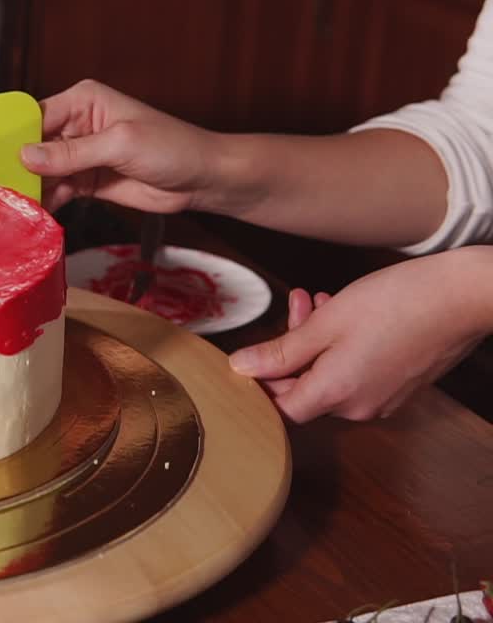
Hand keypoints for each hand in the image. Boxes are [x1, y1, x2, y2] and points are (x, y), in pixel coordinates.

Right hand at [21, 80, 236, 213]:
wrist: (202, 179)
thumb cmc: (172, 148)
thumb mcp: (119, 144)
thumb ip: (72, 152)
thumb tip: (26, 156)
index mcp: (83, 100)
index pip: (35, 115)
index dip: (11, 135)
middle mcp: (76, 124)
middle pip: (33, 144)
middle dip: (16, 164)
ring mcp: (80, 154)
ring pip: (42, 170)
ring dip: (29, 186)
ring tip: (8, 204)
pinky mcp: (86, 180)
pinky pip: (56, 190)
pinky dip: (46, 201)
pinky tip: (33, 212)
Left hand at [227, 250, 492, 422]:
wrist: (463, 297)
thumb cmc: (395, 304)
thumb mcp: (326, 323)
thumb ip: (281, 351)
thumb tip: (240, 368)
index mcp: (337, 395)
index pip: (282, 408)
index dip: (262, 383)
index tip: (255, 351)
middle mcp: (360, 406)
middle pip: (306, 387)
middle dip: (292, 346)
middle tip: (296, 304)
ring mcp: (384, 396)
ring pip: (331, 373)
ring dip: (316, 339)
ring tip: (317, 299)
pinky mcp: (400, 382)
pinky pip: (357, 370)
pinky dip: (342, 345)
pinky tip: (343, 310)